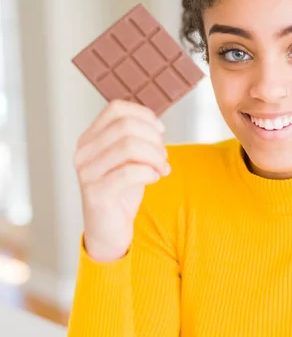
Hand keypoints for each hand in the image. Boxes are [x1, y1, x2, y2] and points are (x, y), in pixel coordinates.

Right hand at [73, 100, 169, 261]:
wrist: (109, 228)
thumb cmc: (121, 192)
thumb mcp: (129, 160)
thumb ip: (136, 140)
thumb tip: (157, 125)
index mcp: (90, 138)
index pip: (116, 109)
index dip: (144, 114)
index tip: (160, 130)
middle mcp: (84, 152)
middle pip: (126, 126)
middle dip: (154, 139)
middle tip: (163, 156)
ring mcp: (87, 172)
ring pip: (129, 146)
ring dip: (155, 156)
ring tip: (162, 168)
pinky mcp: (96, 192)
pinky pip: (129, 171)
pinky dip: (149, 172)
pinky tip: (154, 178)